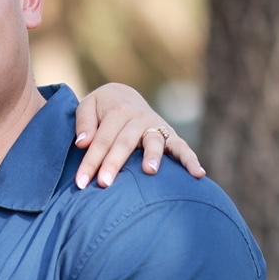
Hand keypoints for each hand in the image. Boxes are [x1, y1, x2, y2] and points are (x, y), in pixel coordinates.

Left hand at [74, 83, 204, 188]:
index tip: (80, 182)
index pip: (101, 139)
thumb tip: (82, 143)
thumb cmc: (101, 108)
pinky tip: (198, 174)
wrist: (124, 96)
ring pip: (154, 142)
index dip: (90, 161)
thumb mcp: (88, 106)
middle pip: (125, 142)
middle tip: (104, 184)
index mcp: (117, 110)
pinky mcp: (170, 135)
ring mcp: (156, 126)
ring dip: (153, 156)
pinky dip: (191, 159)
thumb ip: (84, 123)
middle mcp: (138, 117)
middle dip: (114, 163)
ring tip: (150, 171)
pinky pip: (182, 147)